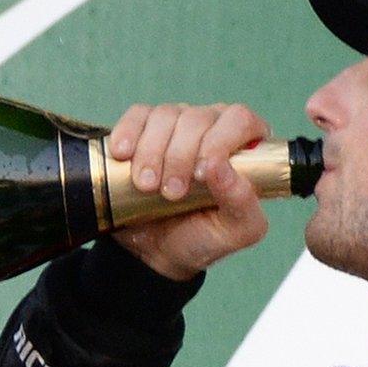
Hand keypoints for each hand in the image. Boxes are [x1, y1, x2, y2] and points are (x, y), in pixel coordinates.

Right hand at [105, 102, 271, 279]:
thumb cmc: (202, 238)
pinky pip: (137, 116)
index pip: (239, 120)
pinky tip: (122, 154)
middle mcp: (214, 128)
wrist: (155, 251)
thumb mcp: (235, 232)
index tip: (200, 175)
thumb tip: (221, 166)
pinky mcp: (144, 130)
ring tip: (146, 185)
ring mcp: (178, 125)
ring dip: (151, 152)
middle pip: (197, 118)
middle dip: (180, 157)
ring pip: (165, 116)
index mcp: (245, 147)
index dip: (218, 143)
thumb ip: (243, 203)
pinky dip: (128, 133)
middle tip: (170, 193)